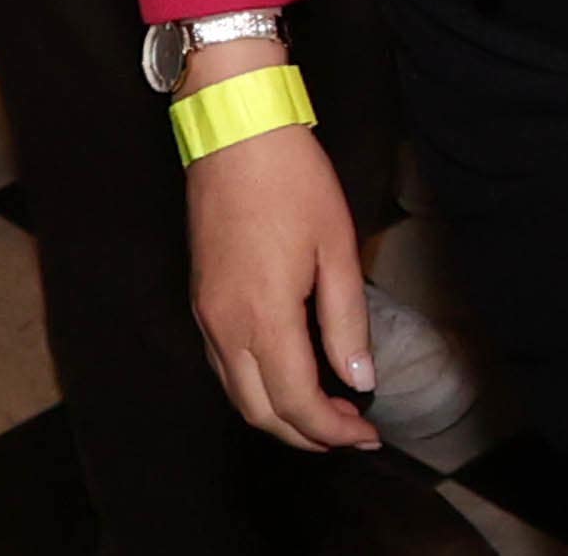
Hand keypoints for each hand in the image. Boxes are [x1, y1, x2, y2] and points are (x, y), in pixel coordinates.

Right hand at [184, 84, 381, 451]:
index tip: (367, 434)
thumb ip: (346, 322)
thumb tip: (358, 379)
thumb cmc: (292, 182)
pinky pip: (224, 367)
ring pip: (237, 394)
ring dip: (279, 416)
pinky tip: (288, 377)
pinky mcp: (200, 300)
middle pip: (260, 412)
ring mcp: (206, 315)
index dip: (333, 429)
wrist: (236, 133)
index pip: (297, 402)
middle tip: (350, 432)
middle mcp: (224, 327)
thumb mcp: (336, 249)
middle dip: (306, 435)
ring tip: (326, 412)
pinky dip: (256, 389)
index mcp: (263, 317)